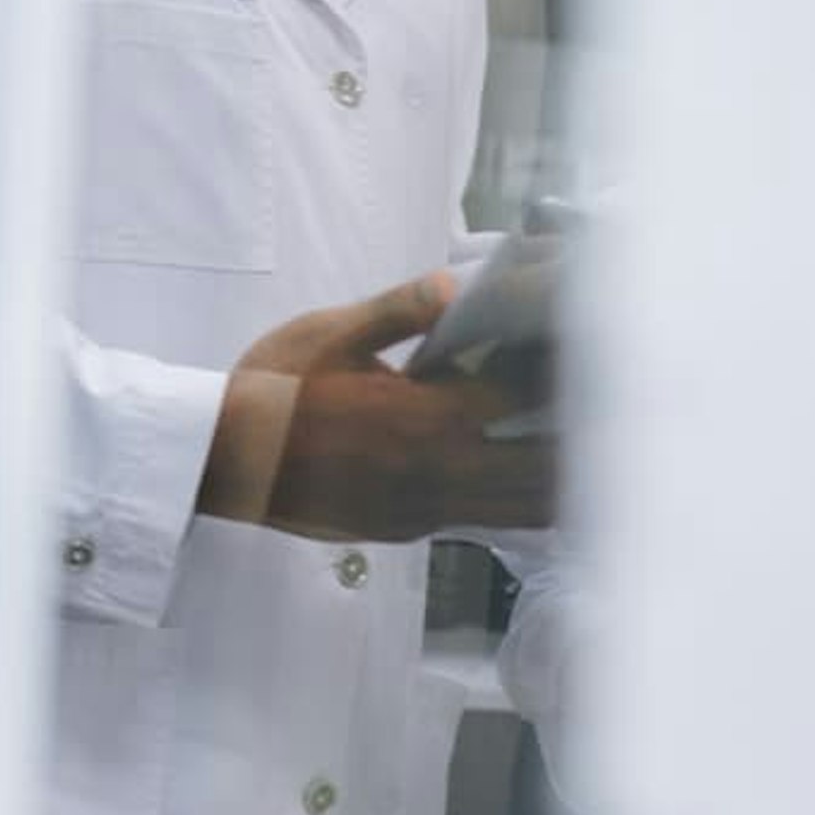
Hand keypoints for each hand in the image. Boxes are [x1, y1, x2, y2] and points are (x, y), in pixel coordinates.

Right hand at [217, 272, 555, 542]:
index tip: (578, 346)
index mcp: (423, 415)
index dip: (563, 370)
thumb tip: (454, 284)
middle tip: (591, 397)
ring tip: (568, 439)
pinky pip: (486, 519)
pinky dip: (516, 498)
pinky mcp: (410, 530)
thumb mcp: (330, 334)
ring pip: (525, 506)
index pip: (525, 394)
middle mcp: (436, 469)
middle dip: (578, 430)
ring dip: (554, 474)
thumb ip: (399, 309)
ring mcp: (426, 508)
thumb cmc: (271, 392)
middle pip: (546, 462)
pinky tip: (515, 470)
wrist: (222, 462)